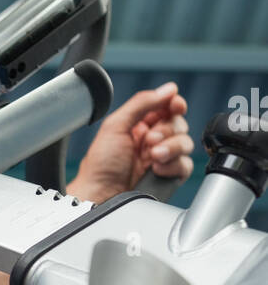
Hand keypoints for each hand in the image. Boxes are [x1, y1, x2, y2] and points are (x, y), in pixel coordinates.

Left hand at [69, 83, 194, 204]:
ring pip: (185, 143)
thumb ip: (141, 103)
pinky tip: (156, 170)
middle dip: (167, 130)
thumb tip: (168, 89)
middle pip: (179, 124)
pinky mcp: (170, 176)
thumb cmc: (101, 164)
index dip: (174, 104)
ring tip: (153, 156)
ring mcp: (163, 158)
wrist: (101, 195)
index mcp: (140, 125)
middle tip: (150, 140)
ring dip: (171, 147)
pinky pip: (185, 165)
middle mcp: (153, 139)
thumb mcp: (116, 125)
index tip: (175, 105)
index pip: (166, 108)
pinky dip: (172, 165)